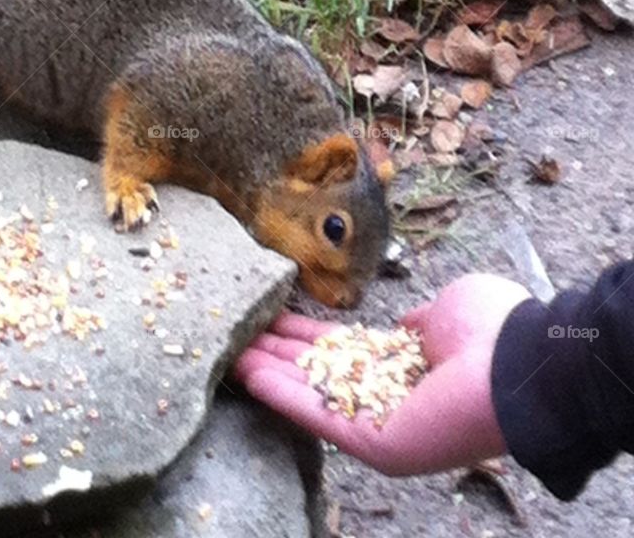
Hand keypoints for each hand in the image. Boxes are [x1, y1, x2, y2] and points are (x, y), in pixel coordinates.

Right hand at [233, 274, 531, 475]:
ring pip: (311, 396)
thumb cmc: (495, 329)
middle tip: (234, 335)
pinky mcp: (376, 443)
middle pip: (318, 373)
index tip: (270, 317)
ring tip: (228, 353)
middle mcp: (388, 395)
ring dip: (268, 374)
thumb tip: (405, 327)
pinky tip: (248, 373)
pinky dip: (282, 395)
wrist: (524, 366)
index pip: (342, 349)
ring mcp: (380, 422)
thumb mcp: (449, 309)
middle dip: (276, 352)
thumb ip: (419, 321)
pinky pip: (320, 418)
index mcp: (405, 364)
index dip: (304, 333)